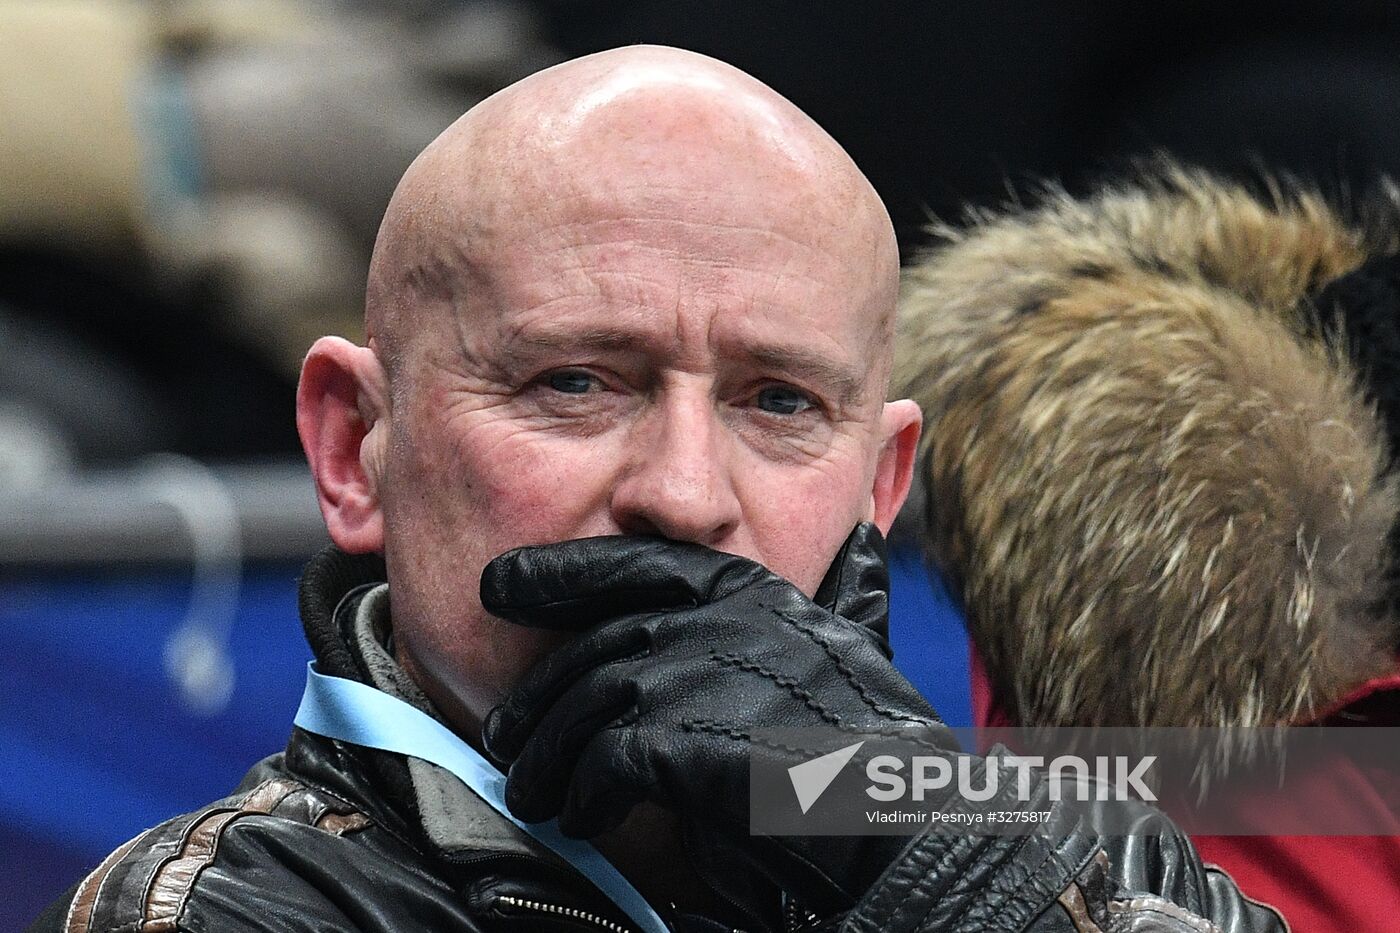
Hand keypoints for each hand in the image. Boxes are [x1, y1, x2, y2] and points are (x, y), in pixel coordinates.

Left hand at [480, 523, 951, 915]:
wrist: (903, 828)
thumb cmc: (867, 750)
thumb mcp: (841, 656)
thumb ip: (822, 605)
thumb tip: (860, 540)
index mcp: (756, 592)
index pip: (638, 562)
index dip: (561, 572)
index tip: (500, 583)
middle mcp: (728, 619)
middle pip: (598, 646)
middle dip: (541, 697)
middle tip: (506, 737)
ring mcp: (710, 673)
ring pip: (590, 703)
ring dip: (549, 757)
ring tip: (533, 792)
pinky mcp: (693, 739)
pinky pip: (607, 759)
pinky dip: (585, 792)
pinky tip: (583, 816)